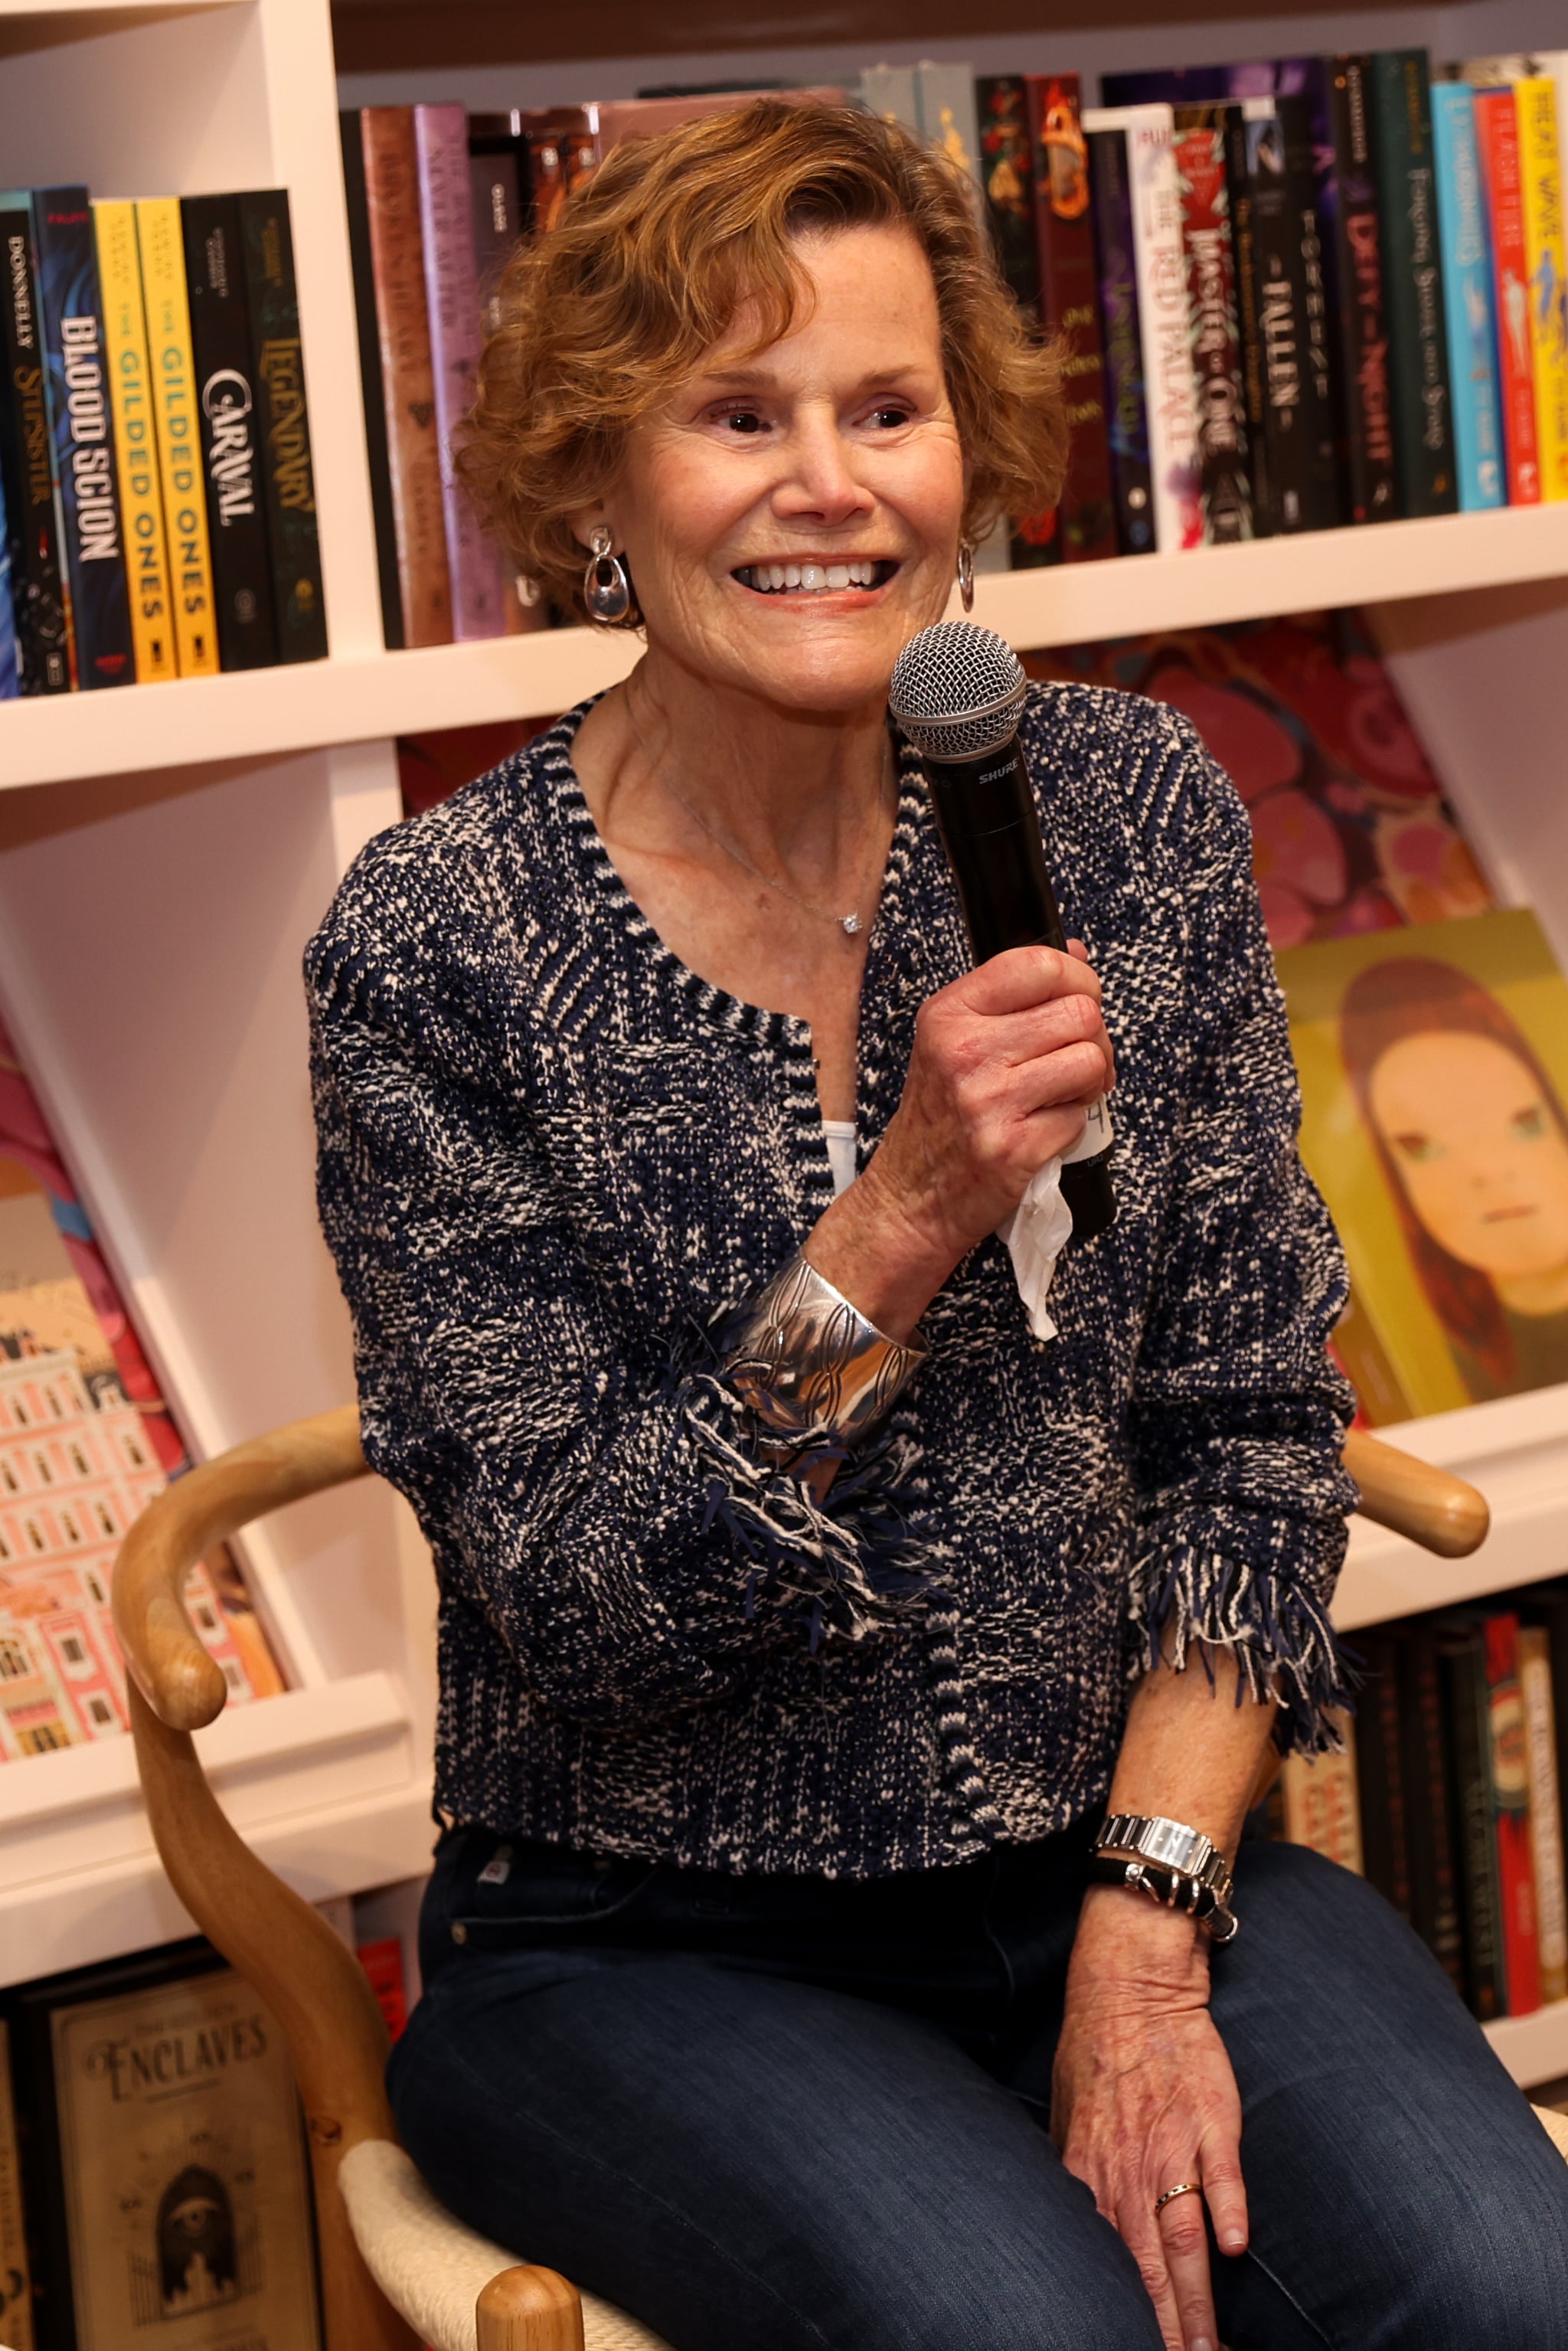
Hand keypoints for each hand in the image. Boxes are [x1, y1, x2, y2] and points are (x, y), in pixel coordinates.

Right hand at [806, 941, 1113, 1335]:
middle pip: (1080, 1013)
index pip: (1038, 963)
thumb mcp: (953, 1042)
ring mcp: (989, 1100)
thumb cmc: (937, 1119)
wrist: (909, 1198)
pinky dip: (1073, 1122)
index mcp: (949, 1014)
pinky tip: (1043, 1127)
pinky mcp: (1014, 1147)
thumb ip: (1011, 997)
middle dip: (1093, 1036)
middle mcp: (965, 1051)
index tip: (1078, 999)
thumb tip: (1075, 955)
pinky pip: (1082, 1115)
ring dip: (1090, 1080)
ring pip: (1091, 1061)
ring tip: (1061, 1093)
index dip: (1078, 978)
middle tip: (1075, 1057)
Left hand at [1051, 1890, 1247, 2350]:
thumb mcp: (1068, 2123)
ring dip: (1197, 2297)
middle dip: (1165, 2330)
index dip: (1120, 2315)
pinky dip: (1228, 2208)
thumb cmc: (1099, 2055)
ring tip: (1211, 2349)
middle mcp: (1128, 2171)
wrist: (1132, 1987)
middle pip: (1147, 2268)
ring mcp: (1172, 2147)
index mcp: (1091, 2177)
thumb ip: (1079, 2182)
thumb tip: (1078, 2235)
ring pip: (1184, 2236)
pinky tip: (1236, 2249)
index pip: (1106, 2266)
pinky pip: (1222, 2172)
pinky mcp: (1212, 2121)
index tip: (1130, 2348)